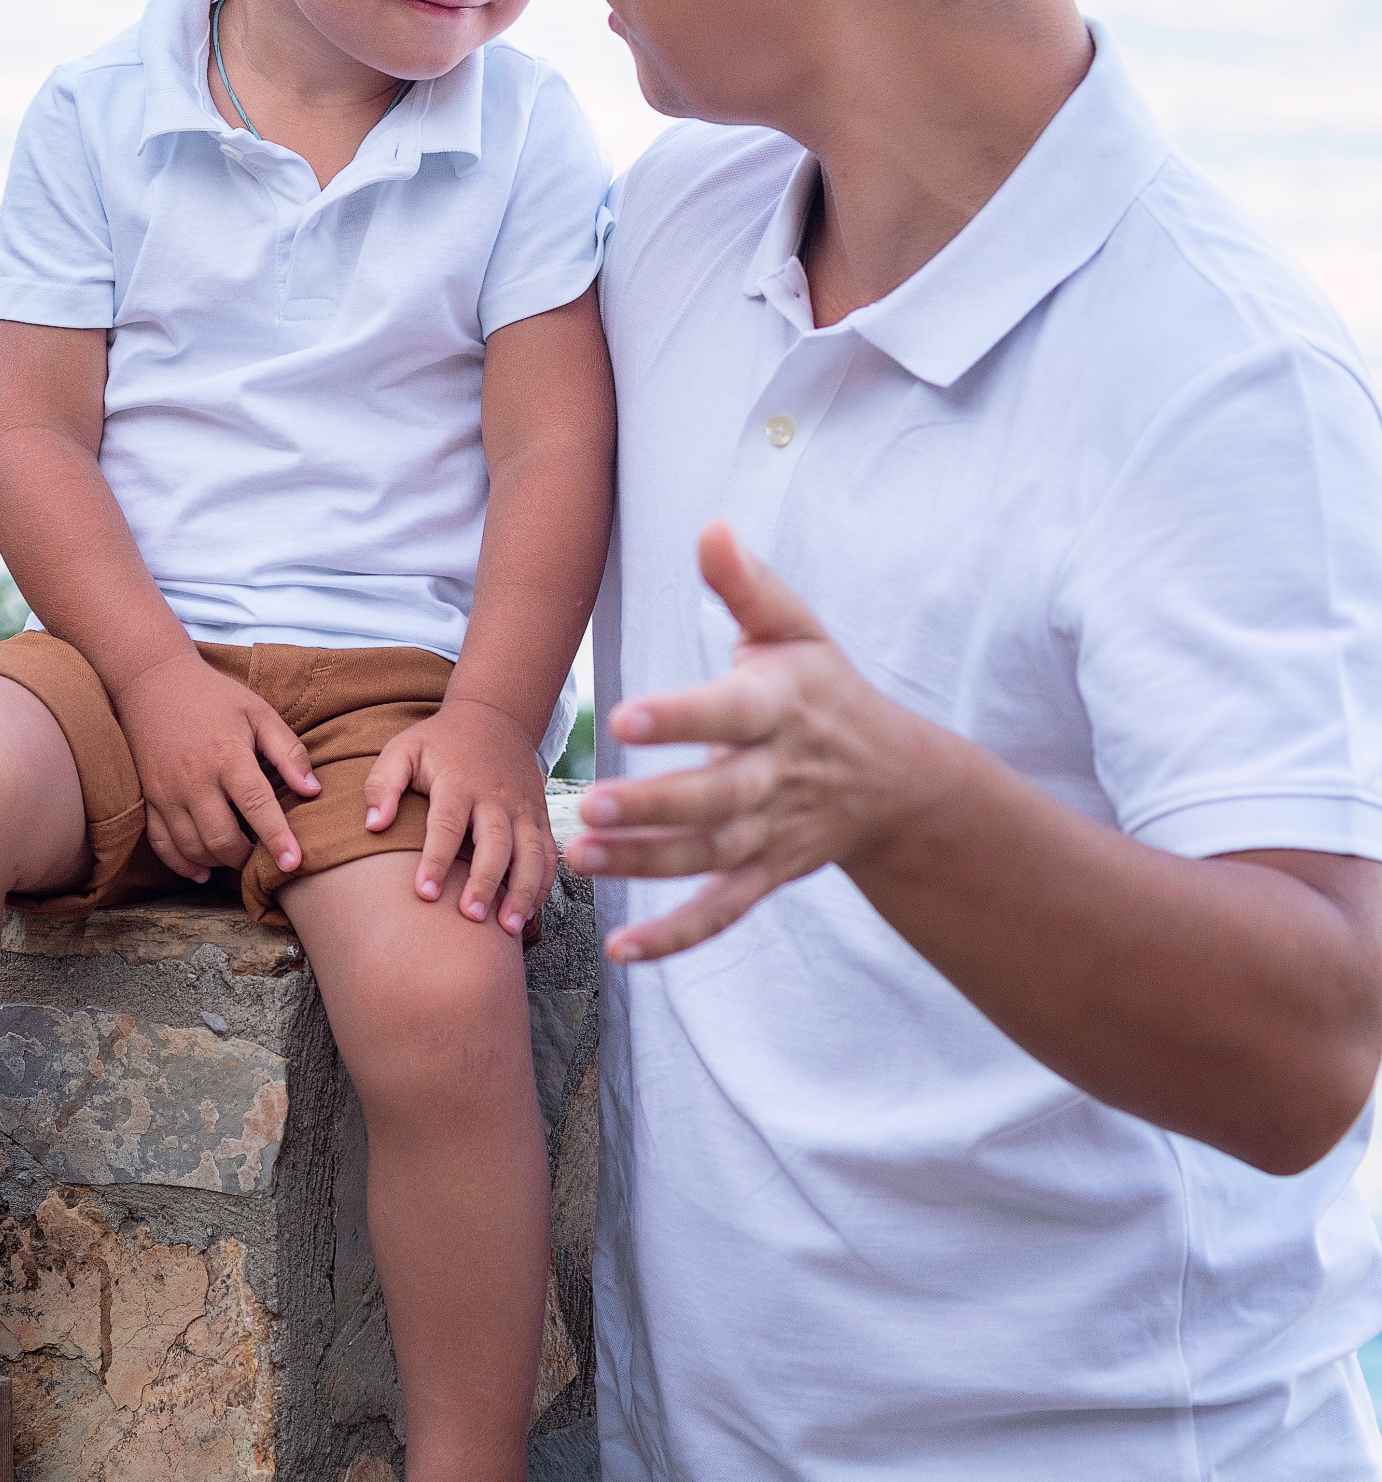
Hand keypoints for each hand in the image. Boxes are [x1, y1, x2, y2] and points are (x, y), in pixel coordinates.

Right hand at [115, 653, 320, 882]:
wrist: (152, 681)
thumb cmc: (213, 697)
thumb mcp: (258, 713)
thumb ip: (288, 752)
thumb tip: (312, 790)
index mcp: (227, 755)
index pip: (256, 805)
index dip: (276, 837)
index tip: (292, 863)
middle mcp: (194, 779)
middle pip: (221, 837)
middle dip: (246, 857)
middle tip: (263, 856)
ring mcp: (166, 792)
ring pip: (192, 847)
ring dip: (218, 862)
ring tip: (237, 858)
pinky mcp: (148, 799)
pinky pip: (161, 844)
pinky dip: (182, 864)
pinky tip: (202, 871)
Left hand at [364, 696, 557, 932]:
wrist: (494, 717)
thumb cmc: (439, 742)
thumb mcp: (403, 749)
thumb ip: (383, 784)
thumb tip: (373, 825)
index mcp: (458, 782)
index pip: (446, 825)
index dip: (435, 860)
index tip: (423, 894)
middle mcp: (495, 798)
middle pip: (495, 844)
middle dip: (485, 882)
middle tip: (470, 917)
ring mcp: (523, 808)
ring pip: (530, 853)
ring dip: (523, 891)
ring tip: (507, 927)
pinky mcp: (539, 817)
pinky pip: (548, 854)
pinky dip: (544, 884)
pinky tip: (528, 913)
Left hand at [566, 521, 944, 961]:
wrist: (898, 781)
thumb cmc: (826, 690)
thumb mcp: (798, 631)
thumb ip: (748, 587)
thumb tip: (708, 528)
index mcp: (781, 709)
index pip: (728, 714)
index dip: (681, 718)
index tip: (625, 718)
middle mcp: (777, 777)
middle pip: (714, 799)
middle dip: (655, 808)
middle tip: (592, 806)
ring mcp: (772, 834)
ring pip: (708, 858)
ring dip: (646, 866)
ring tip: (582, 858)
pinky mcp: (766, 875)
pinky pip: (721, 912)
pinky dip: (676, 937)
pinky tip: (623, 953)